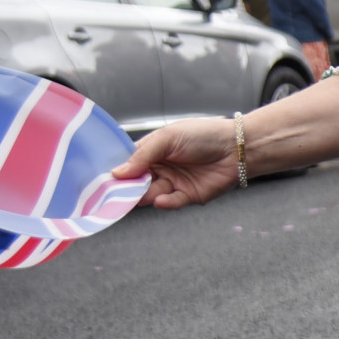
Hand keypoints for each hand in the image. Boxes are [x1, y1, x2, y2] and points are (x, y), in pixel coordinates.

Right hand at [112, 117, 239, 208]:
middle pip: (135, 183)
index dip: (116, 172)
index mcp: (152, 151)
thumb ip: (143, 155)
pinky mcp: (187, 196)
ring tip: (138, 195)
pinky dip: (164, 203)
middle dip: (126, 188)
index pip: (127, 164)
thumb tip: (117, 172)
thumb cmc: (204, 135)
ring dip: (142, 196)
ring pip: (149, 194)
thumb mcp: (168, 138)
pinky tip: (160, 199)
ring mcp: (173, 183)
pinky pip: (170, 203)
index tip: (101, 180)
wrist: (237, 147)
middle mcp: (160, 168)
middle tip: (114, 193)